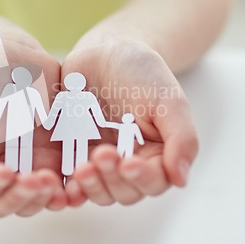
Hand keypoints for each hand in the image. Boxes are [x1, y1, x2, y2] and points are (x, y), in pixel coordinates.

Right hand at [0, 31, 66, 216]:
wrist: (15, 55)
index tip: (5, 171)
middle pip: (4, 204)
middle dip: (20, 197)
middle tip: (37, 178)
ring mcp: (27, 165)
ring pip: (32, 200)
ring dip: (43, 198)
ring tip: (53, 179)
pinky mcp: (54, 157)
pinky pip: (62, 185)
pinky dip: (68, 191)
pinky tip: (74, 183)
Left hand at [62, 35, 197, 206]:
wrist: (104, 51)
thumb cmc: (140, 71)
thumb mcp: (168, 99)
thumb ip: (182, 138)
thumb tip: (182, 179)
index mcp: (156, 153)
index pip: (154, 181)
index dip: (142, 178)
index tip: (128, 163)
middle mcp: (129, 162)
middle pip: (124, 192)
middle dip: (112, 179)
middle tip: (101, 155)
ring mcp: (99, 160)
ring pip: (98, 191)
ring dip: (91, 186)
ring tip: (81, 169)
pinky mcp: (73, 154)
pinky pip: (71, 181)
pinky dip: (68, 189)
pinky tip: (62, 183)